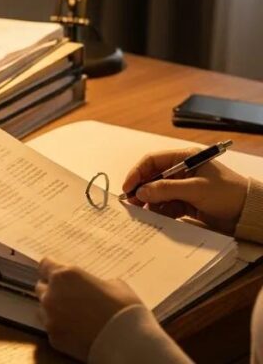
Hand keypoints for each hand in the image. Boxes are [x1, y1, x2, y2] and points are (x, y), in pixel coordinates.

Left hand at [36, 258, 142, 360]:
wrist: (127, 342)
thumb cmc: (124, 308)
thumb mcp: (113, 285)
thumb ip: (94, 282)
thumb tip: (90, 287)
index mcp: (65, 276)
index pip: (45, 265)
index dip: (52, 269)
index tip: (59, 274)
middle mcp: (51, 294)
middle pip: (42, 287)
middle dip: (53, 290)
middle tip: (70, 296)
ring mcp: (49, 317)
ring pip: (44, 308)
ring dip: (54, 309)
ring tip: (74, 315)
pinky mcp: (53, 337)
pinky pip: (52, 327)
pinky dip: (61, 327)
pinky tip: (76, 330)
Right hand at [123, 148, 248, 233]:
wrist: (249, 213)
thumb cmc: (227, 194)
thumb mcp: (196, 189)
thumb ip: (166, 189)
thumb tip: (140, 192)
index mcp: (185, 158)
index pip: (153, 161)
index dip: (137, 173)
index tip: (127, 187)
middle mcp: (182, 171)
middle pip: (152, 178)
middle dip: (141, 189)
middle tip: (130, 203)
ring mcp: (183, 187)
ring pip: (157, 193)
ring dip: (149, 202)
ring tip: (142, 212)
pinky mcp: (186, 202)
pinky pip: (166, 205)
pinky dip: (159, 210)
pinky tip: (155, 216)